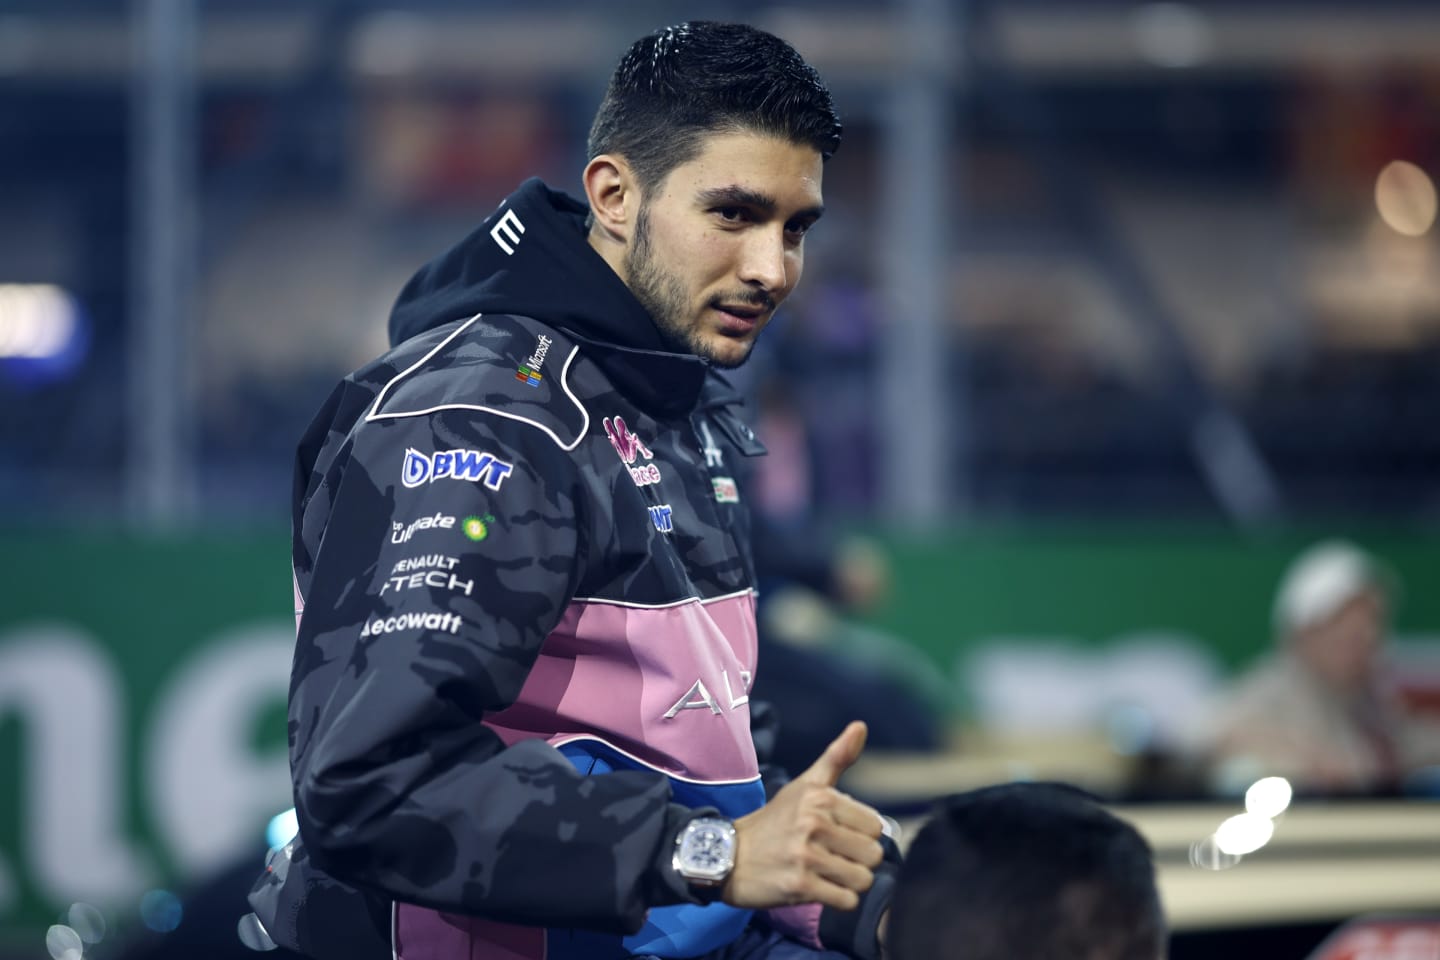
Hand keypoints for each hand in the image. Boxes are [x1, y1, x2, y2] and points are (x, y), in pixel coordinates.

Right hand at [723, 721, 884, 910]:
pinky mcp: (799, 886)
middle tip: (834, 858)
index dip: (861, 835)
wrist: (728, 856)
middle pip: (873, 854)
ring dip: (849, 883)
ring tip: (828, 874)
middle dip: (858, 861)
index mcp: (820, 797)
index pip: (875, 826)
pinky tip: (820, 890)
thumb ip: (837, 757)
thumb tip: (861, 725)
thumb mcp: (804, 785)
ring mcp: (806, 856)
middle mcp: (813, 823)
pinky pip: (846, 901)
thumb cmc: (774, 822)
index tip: (838, 836)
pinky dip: (838, 900)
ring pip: (863, 879)